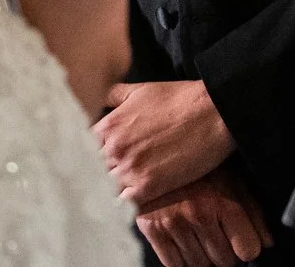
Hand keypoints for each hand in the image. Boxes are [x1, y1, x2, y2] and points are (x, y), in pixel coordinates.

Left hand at [93, 79, 235, 205]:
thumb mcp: (141, 89)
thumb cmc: (180, 98)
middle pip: (91, 171)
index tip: (92, 162)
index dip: (86, 156)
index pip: (81, 148)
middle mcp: (113, 148)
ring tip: (113, 194)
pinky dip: (123, 205)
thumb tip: (99, 97)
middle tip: (101, 181)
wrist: (213, 113)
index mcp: (108, 126)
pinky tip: (127, 202)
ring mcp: (129, 169)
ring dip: (108, 192)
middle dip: (97, 175)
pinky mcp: (148, 187)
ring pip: (105, 189)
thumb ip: (114, 96)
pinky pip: (123, 205)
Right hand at [135, 165, 273, 266]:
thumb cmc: (198, 169)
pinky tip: (182, 240)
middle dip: (223, 252)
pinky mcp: (151, 230)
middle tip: (216, 234)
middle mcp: (198, 214)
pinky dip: (180, 259)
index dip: (246, 248)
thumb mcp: (232, 181)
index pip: (248, 250)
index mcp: (222, 201)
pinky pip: (173, 265)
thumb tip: (267, 243)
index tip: (241, 243)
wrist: (155, 155)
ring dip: (202, 256)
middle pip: (224, 261)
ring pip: (199, 266)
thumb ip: (253, 212)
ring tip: (198, 234)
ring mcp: (173, 223)